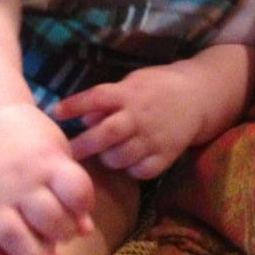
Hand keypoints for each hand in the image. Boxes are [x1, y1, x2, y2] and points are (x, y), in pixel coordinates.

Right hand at [0, 104, 94, 254]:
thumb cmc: (32, 141)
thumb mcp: (58, 153)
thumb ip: (71, 189)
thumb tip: (85, 229)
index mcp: (48, 162)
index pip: (75, 189)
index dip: (83, 204)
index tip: (82, 210)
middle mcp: (21, 181)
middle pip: (47, 216)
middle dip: (62, 235)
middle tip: (64, 242)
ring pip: (13, 234)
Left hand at [54, 66, 201, 179]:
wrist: (198, 95)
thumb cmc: (156, 87)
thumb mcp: (132, 83)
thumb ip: (108, 101)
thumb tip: (82, 119)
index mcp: (129, 93)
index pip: (97, 97)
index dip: (75, 105)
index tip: (56, 112)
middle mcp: (140, 115)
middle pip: (107, 133)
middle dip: (84, 145)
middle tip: (67, 154)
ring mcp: (154, 137)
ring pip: (122, 157)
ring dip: (108, 159)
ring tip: (104, 156)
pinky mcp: (167, 154)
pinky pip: (142, 171)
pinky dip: (131, 171)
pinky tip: (128, 163)